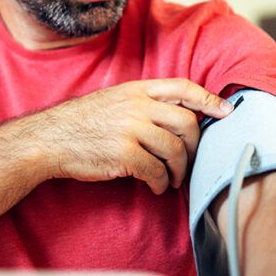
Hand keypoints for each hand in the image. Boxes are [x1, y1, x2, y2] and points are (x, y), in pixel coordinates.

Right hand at [31, 79, 232, 193]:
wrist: (49, 139)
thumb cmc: (83, 123)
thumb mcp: (114, 100)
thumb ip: (144, 103)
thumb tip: (180, 116)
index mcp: (137, 89)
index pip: (183, 87)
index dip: (208, 99)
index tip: (226, 111)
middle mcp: (137, 106)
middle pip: (187, 122)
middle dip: (195, 146)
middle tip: (189, 161)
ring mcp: (131, 129)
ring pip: (175, 150)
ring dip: (179, 170)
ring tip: (172, 180)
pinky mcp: (124, 154)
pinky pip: (156, 170)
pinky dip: (161, 183)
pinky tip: (156, 187)